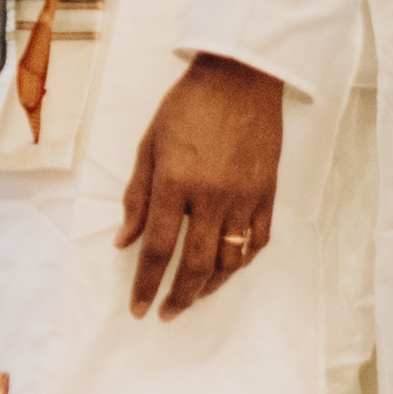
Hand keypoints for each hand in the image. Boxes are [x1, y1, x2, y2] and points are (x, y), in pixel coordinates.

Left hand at [115, 53, 288, 318]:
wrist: (239, 79)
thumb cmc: (186, 108)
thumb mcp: (148, 147)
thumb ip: (136, 198)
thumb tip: (123, 242)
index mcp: (175, 184)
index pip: (159, 249)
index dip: (147, 284)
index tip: (139, 308)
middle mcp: (212, 197)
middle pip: (197, 265)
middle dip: (179, 297)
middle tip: (166, 315)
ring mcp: (245, 197)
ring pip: (232, 260)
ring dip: (212, 285)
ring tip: (194, 295)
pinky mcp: (268, 193)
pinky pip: (259, 240)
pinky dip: (243, 261)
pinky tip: (228, 268)